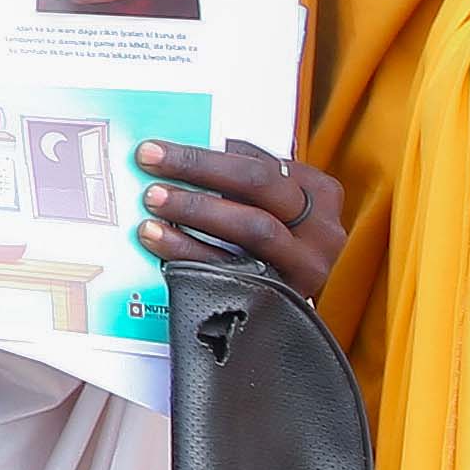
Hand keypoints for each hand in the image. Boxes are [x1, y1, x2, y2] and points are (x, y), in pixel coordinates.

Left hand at [134, 138, 342, 296]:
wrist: (284, 320)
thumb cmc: (268, 247)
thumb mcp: (267, 206)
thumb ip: (237, 181)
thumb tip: (179, 153)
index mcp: (318, 192)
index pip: (258, 161)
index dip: (206, 153)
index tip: (157, 148)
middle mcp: (320, 229)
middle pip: (258, 185)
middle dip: (199, 169)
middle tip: (149, 161)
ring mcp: (305, 266)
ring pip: (253, 227)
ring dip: (197, 209)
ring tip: (153, 200)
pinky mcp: (284, 299)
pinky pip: (234, 272)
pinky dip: (191, 254)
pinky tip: (160, 241)